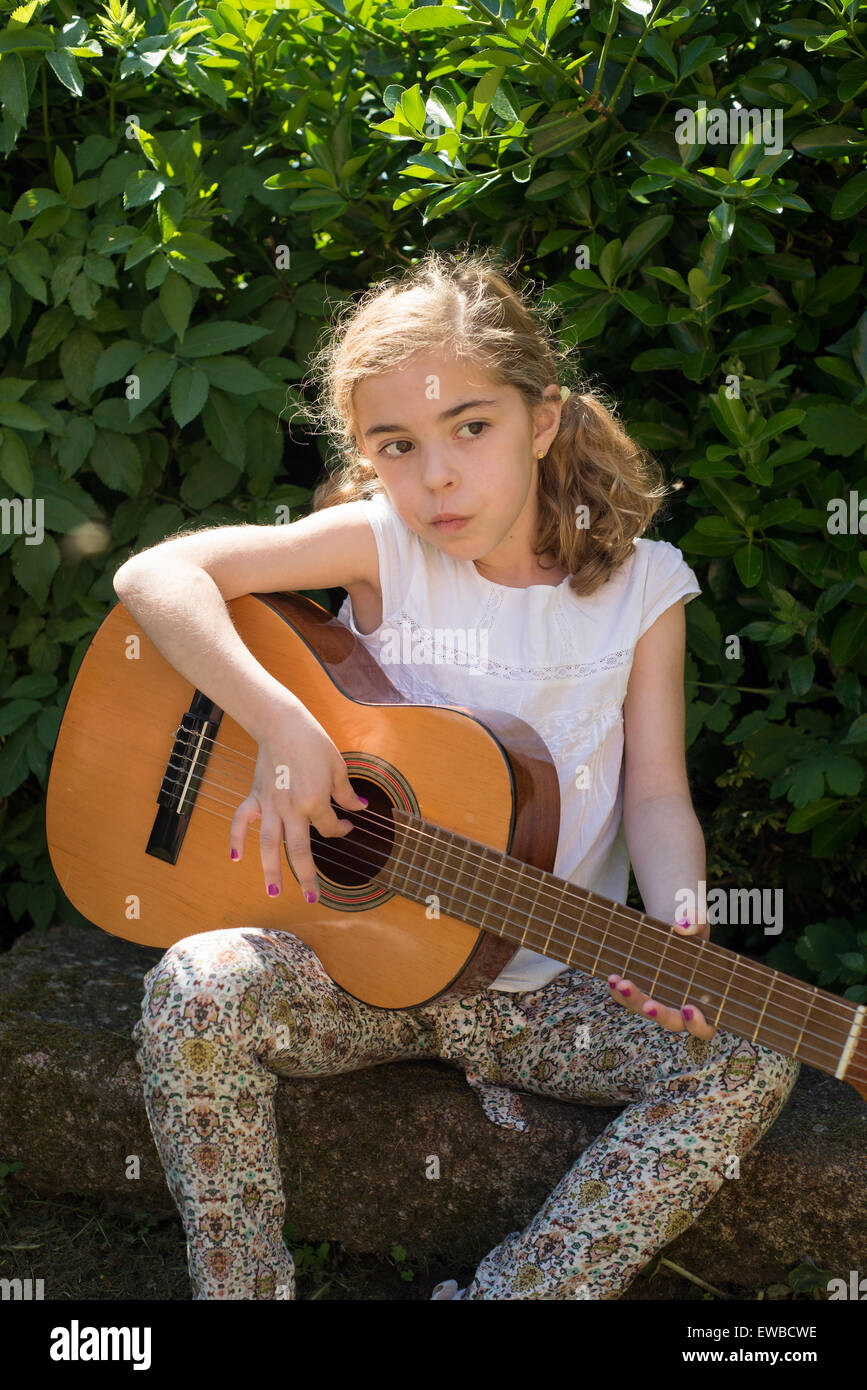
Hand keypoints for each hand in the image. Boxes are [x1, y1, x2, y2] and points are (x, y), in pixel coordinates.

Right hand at [229, 701, 366, 902]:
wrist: (281, 723)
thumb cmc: (313, 742)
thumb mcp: (338, 766)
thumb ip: (346, 792)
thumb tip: (358, 808)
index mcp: (314, 801)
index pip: (330, 827)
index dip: (341, 829)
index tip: (347, 826)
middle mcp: (291, 809)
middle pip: (299, 850)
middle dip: (307, 876)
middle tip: (311, 898)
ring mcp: (271, 805)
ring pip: (270, 844)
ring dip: (271, 869)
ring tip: (273, 892)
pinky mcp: (256, 796)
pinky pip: (243, 821)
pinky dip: (237, 839)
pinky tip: (235, 858)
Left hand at [607, 917, 716, 1038]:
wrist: (671, 925)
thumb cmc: (694, 930)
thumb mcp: (699, 922)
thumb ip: (695, 922)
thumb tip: (681, 926)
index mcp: (705, 1000)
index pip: (706, 1027)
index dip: (699, 1024)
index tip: (689, 1008)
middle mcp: (681, 1007)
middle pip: (672, 1022)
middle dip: (659, 1015)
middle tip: (649, 1005)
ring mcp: (659, 1000)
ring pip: (645, 1010)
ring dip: (632, 1001)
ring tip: (620, 982)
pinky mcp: (640, 991)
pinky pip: (628, 999)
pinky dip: (619, 991)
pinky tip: (613, 977)